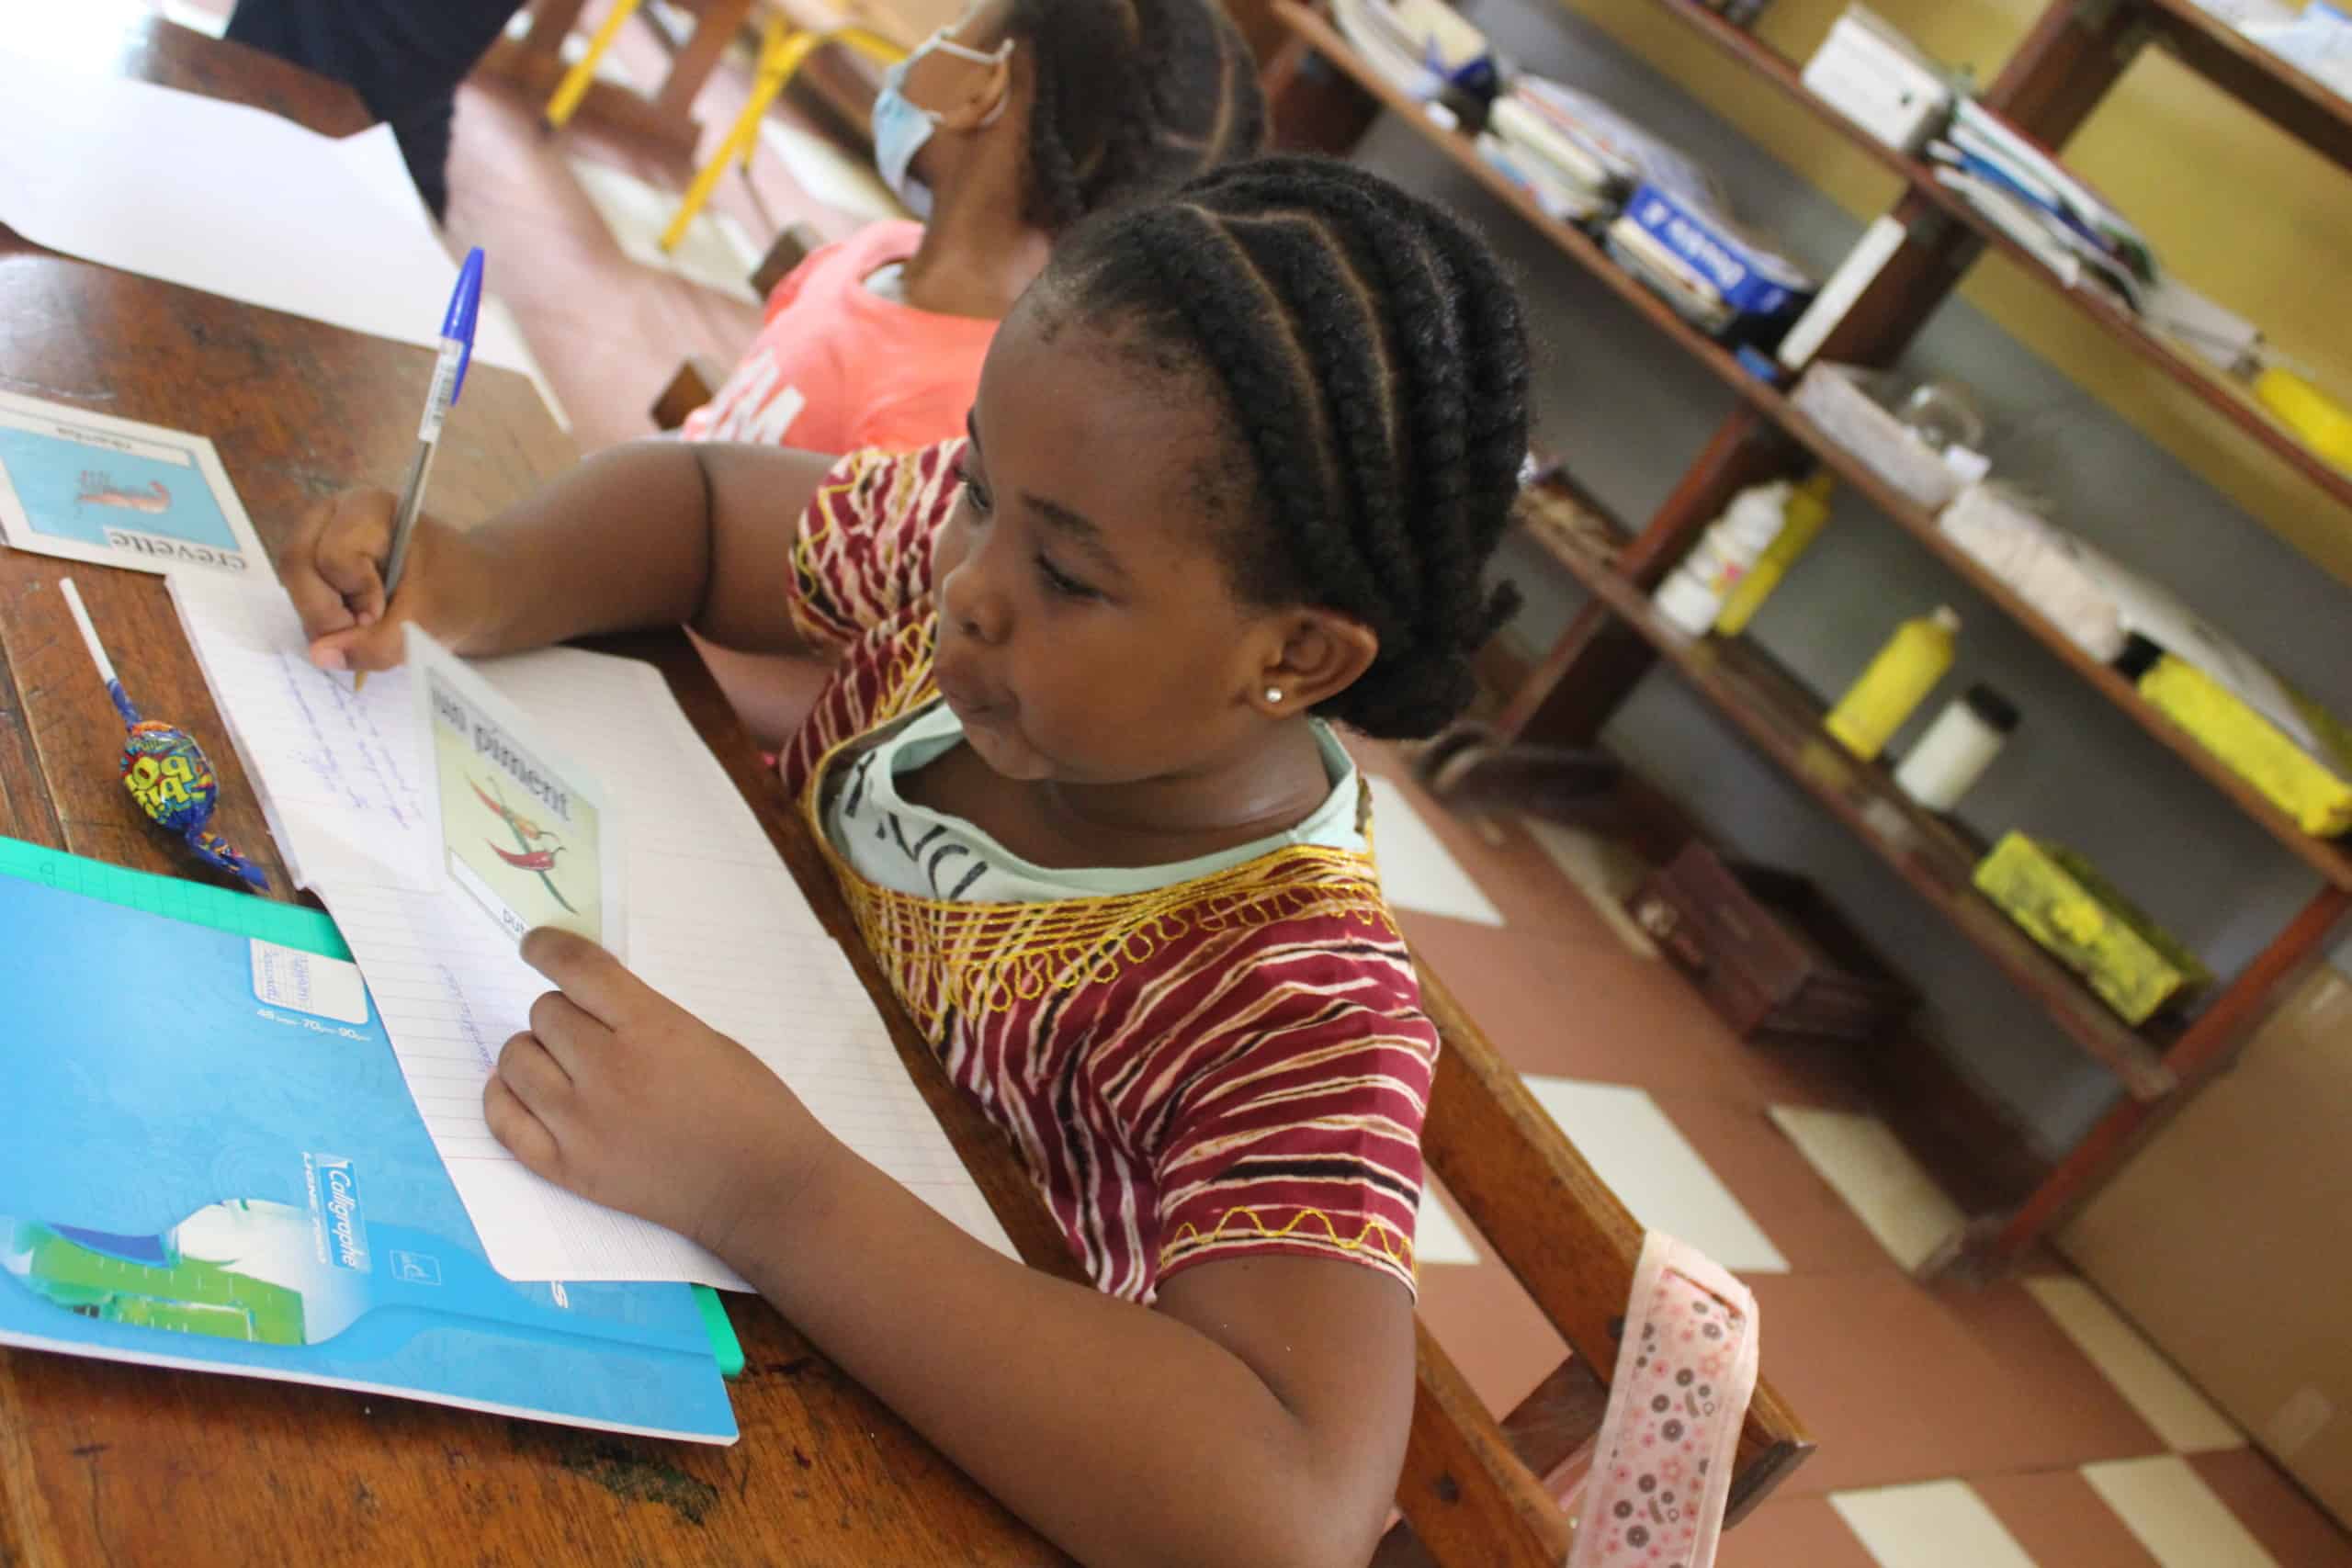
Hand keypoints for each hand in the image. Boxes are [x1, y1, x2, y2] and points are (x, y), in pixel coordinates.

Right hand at [279, 488, 485, 673]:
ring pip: (294, 585)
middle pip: (297, 565)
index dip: (356, 594)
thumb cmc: (454, 593)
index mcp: (368, 508)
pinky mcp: (314, 567)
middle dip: (325, 611)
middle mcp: (332, 515)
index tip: (384, 614)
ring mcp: (317, 538)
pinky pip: (300, 598)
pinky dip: (324, 620)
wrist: (469, 593)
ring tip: (366, 627)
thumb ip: (374, 644)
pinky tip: (356, 622)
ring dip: (324, 618)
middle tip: (362, 630)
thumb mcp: (424, 623)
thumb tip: (318, 655)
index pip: (334, 556)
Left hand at [484, 927, 837, 1257]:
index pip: (576, 970)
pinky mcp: (567, 1168)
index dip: (547, 948)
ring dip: (535, 1052)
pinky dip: (505, 1097)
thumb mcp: (703, 1037)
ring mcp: (581, 1124)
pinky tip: (521, 1090)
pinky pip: (504, 1120)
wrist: (759, 1186)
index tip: (536, 945)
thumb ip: (643, 1016)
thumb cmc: (748, 1105)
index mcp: (651, 1029)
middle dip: (564, 1014)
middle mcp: (607, 1072)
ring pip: (515, 1060)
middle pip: (544, 1014)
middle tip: (589, 1033)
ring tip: (562, 1065)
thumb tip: (585, 1000)